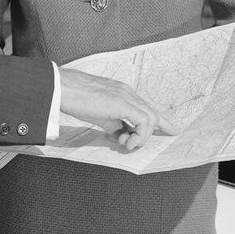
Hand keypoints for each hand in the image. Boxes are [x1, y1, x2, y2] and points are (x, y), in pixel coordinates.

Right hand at [58, 68, 178, 151]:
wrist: (62, 88)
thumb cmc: (76, 100)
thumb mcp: (99, 115)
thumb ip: (114, 125)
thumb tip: (123, 137)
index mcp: (123, 93)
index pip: (147, 108)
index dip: (162, 120)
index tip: (172, 130)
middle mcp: (128, 93)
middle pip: (153, 114)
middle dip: (155, 132)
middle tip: (133, 145)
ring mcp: (126, 96)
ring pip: (151, 119)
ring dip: (141, 138)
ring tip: (124, 144)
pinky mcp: (122, 103)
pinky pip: (143, 122)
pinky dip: (138, 136)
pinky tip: (125, 142)